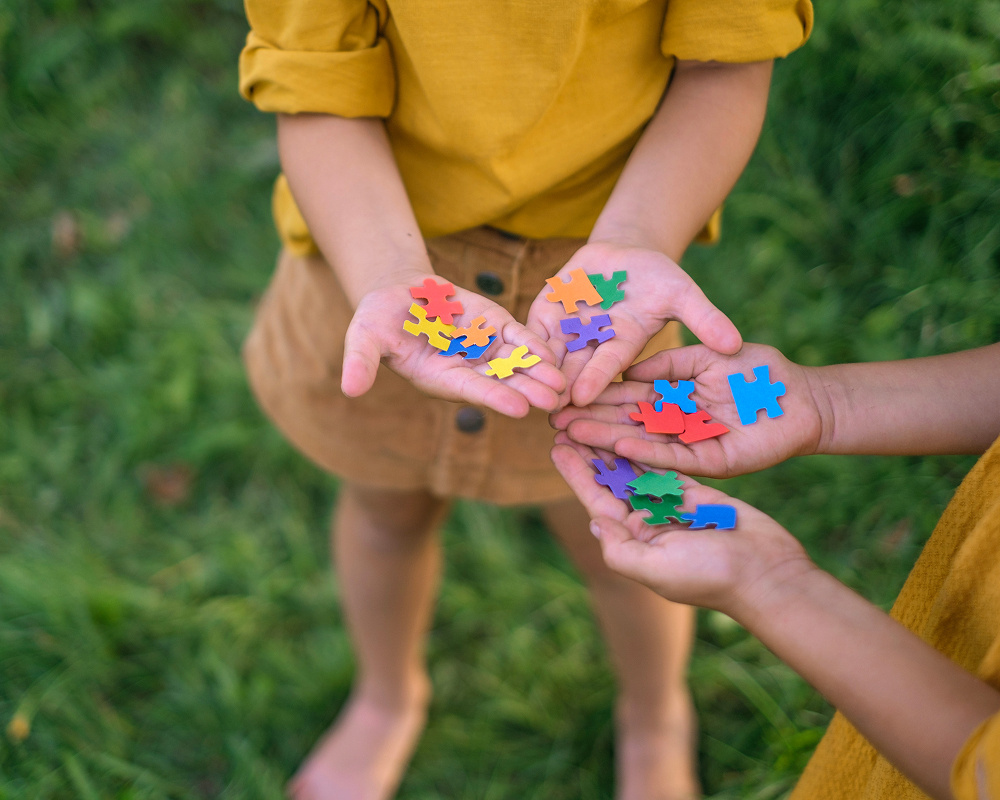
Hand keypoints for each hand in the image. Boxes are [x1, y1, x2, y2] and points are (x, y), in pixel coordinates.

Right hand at [343, 277, 566, 417]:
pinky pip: (518, 338)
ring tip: (564, 382)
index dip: (494, 397)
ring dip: (539, 373)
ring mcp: (483, 349)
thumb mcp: (363, 337)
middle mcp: (466, 369)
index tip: (519, 408)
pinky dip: (536, 345)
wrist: (397, 292)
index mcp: (438, 378)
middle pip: (501, 382)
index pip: (470, 390)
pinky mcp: (495, 327)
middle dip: (528, 390)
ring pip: (516, 363)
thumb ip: (360, 363)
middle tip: (555, 401)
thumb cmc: (376, 318)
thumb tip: (349, 389)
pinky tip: (557, 353)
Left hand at [525, 241, 742, 408]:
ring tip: (520, 387)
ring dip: (535, 371)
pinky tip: (508, 354)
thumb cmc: (659, 276)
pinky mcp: (546, 316)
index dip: (594, 380)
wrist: (625, 253)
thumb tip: (736, 344)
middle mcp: (593, 347)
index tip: (582, 396)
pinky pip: (530, 331)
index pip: (607, 367)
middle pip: (573, 370)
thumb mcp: (683, 292)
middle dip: (558, 388)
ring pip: (548, 355)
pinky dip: (520, 342)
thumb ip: (704, 317)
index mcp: (623, 346)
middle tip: (542, 409)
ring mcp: (568, 332)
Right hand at [550, 342, 828, 477]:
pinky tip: (616, 445)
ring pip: (641, 443)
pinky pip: (673, 458)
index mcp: (673, 398)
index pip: (627, 398)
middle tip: (553, 421)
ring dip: (606, 439)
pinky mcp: (710, 462)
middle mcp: (675, 425)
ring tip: (571, 435)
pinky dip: (645, 452)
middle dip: (590, 421)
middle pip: (625, 423)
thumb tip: (629, 371)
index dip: (597, 396)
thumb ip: (669, 363)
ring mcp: (690, 445)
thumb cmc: (760, 371)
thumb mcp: (706, 356)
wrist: (804, 396)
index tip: (566, 392)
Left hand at [550, 436, 811, 613]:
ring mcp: (672, 505)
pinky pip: (666, 464)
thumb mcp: (656, 570)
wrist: (766, 574)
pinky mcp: (696, 491)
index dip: (576, 474)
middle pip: (612, 480)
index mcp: (634, 541)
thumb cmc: (710, 577)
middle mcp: (648, 522)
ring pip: (637, 469)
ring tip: (595, 416)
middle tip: (569, 420)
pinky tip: (632, 425)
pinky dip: (649, 446)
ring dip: (615, 444)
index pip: (597, 502)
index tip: (556, 446)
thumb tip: (595, 522)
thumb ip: (621, 548)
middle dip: (591, 453)